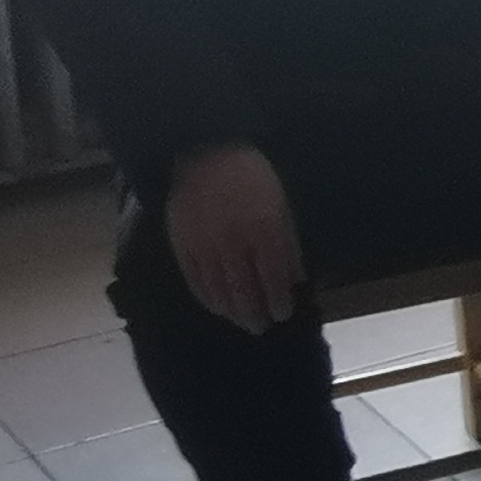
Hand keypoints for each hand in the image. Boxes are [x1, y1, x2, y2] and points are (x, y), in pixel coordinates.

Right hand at [167, 143, 303, 334]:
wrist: (205, 153)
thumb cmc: (252, 177)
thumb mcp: (281, 204)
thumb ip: (289, 243)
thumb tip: (297, 278)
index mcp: (264, 229)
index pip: (273, 276)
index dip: (278, 299)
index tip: (284, 313)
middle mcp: (234, 241)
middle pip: (245, 289)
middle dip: (255, 313)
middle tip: (261, 327)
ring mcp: (205, 245)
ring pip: (219, 290)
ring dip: (231, 311)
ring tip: (241, 321)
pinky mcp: (183, 245)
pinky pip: (195, 280)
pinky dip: (206, 298)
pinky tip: (217, 306)